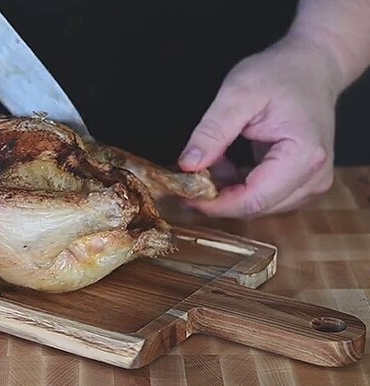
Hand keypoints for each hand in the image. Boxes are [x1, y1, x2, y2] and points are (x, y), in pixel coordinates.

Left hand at [177, 34, 343, 217]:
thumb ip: (212, 131)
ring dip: (227, 191)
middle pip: (256, 207)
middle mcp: (314, 177)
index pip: (254, 200)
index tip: (183, 195)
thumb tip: (188, 165)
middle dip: (218, 197)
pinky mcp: (303, 181)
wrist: (313, 66)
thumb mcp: (237, 94)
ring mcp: (312, 182)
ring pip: (258, 205)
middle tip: (187, 178)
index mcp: (303, 156)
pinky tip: (225, 162)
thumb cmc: (279, 73)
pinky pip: (265, 196)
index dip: (215, 204)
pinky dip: (238, 185)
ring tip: (210, 160)